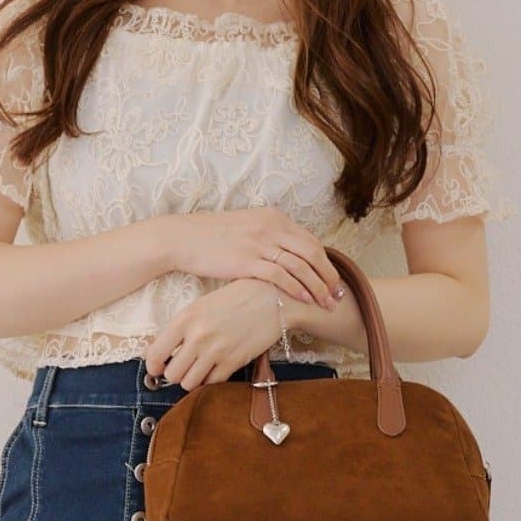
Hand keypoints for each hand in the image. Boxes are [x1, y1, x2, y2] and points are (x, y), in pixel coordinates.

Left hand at [146, 278, 291, 390]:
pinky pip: (211, 384)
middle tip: (184, 367)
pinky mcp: (233, 362)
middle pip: (171, 374)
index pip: (155, 354)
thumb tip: (165, 349)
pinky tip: (216, 368)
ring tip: (199, 369)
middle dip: (176, 373)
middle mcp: (197, 336)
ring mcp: (215, 351)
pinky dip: (211, 380)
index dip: (154, 366)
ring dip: (192, 380)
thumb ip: (183, 327)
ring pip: (189, 384)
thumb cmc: (238, 296)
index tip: (159, 367)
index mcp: (185, 318)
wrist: (275, 296)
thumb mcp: (204, 305)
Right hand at [158, 207, 347, 309]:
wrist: (182, 238)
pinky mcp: (247, 260)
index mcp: (273, 217)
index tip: (334, 281)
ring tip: (326, 303)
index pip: (309, 241)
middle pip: (312, 252)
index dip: (326, 263)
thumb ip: (267, 237)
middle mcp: (271, 227)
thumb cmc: (210, 237)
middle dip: (328, 276)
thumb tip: (283, 255)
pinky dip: (298, 288)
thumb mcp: (245, 228)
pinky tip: (306, 300)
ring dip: (317, 286)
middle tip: (337, 295)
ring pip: (301, 265)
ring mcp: (260, 243)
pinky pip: (281, 275)